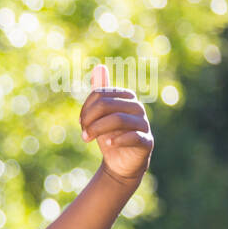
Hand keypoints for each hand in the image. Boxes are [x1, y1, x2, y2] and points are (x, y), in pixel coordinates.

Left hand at [78, 64, 153, 184]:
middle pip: (107, 105)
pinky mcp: (146, 142)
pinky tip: (108, 144)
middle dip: (89, 119)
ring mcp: (144, 124)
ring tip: (87, 139)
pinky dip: (118, 140)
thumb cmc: (110, 134)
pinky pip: (134, 137)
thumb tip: (99, 67)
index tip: (81, 123)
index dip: (86, 108)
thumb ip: (101, 92)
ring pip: (119, 119)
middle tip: (83, 134)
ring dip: (98, 130)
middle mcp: (138, 108)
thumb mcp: (101, 114)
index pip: (100, 94)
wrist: (121, 162)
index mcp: (126, 97)